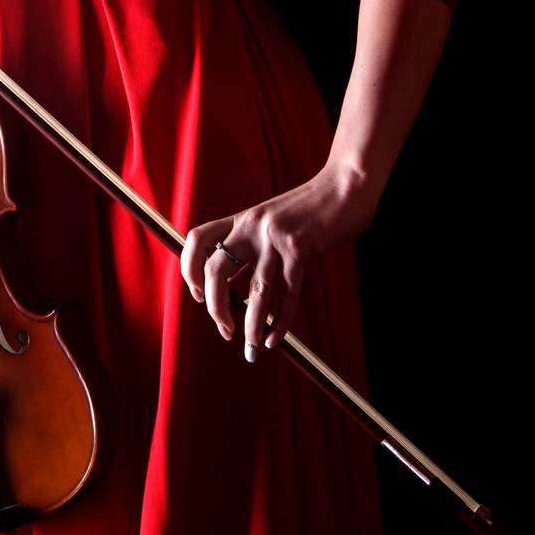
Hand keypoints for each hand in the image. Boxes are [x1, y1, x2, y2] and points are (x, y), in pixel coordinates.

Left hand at [179, 166, 377, 360]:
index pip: (198, 239)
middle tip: (225, 330)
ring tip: (251, 350)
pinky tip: (275, 339)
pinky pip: (288, 295)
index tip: (198, 294)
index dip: (190, 269)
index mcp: (243, 218)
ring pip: (256, 291)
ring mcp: (276, 238)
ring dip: (251, 327)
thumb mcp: (272, 219)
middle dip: (215, 307)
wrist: (345, 185)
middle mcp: (252, 226)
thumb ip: (254, 245)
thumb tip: (239, 289)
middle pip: (217, 270)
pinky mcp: (302, 250)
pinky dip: (280, 323)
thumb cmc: (311, 207)